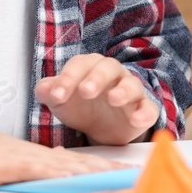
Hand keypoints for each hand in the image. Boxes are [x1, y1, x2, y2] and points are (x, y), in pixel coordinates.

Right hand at [0, 120, 122, 185]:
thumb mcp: (8, 158)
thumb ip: (36, 160)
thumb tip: (61, 160)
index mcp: (37, 155)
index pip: (77, 162)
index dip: (102, 167)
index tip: (124, 172)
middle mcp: (36, 155)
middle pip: (80, 162)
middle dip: (108, 169)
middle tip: (135, 173)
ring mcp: (24, 158)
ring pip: (67, 164)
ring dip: (94, 171)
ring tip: (118, 175)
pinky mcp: (10, 163)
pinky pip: (40, 168)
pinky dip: (60, 174)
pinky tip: (76, 176)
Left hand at [37, 54, 162, 145]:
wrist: (102, 127)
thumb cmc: (81, 106)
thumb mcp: (62, 101)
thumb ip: (50, 93)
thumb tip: (43, 89)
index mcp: (90, 67)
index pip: (79, 65)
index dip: (68, 79)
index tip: (57, 96)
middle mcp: (113, 74)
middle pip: (108, 68)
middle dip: (97, 78)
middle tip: (85, 91)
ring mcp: (130, 90)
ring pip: (131, 85)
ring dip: (123, 91)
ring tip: (114, 99)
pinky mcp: (143, 109)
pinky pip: (149, 108)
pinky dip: (145, 113)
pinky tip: (136, 119)